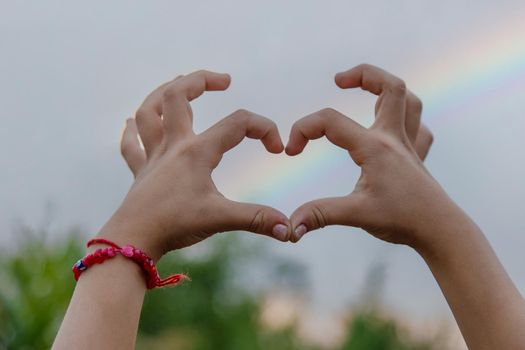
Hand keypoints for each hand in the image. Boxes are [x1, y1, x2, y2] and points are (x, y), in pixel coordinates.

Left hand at [100, 70, 290, 260]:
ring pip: (149, 112)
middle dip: (200, 80)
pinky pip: (131, 145)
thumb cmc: (175, 225)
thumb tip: (288, 229)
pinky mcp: (141, 173)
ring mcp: (153, 157)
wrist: (134, 241)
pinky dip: (131, 131)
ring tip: (178, 82)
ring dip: (162, 93)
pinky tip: (131, 122)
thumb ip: (256, 219)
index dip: (264, 129)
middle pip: (178, 96)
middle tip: (224, 80)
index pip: (238, 124)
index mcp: (197, 152)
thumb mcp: (221, 219)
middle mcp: (173, 146)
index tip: (277, 150)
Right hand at [286, 64, 457, 250]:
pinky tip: (393, 128)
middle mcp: (394, 139)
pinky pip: (417, 127)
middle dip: (363, 75)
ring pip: (408, 100)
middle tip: (339, 81)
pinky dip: (405, 120)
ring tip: (366, 90)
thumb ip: (320, 215)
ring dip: (386, 89)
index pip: (330, 121)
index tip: (291, 151)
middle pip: (390, 87)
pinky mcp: (417, 158)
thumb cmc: (403, 220)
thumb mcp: (356, 215)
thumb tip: (291, 226)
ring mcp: (409, 146)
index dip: (303, 130)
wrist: (441, 232)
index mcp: (375, 148)